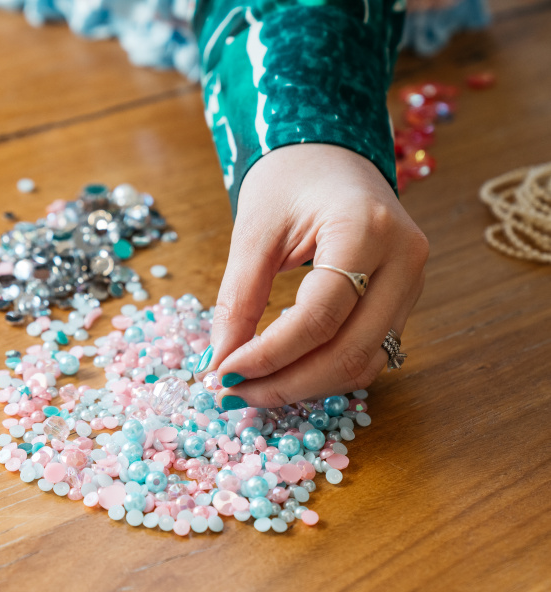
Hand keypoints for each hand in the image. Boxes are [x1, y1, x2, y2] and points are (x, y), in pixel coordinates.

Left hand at [204, 143, 428, 407]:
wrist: (328, 156)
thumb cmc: (289, 180)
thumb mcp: (253, 231)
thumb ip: (238, 299)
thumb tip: (220, 363)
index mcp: (367, 229)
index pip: (319, 317)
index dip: (269, 355)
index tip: (223, 374)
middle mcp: (404, 260)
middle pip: (349, 351)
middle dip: (285, 384)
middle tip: (233, 395)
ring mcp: (413, 283)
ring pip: (364, 362)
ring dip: (305, 386)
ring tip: (252, 389)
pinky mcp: (405, 299)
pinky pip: (368, 352)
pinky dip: (324, 370)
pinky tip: (284, 371)